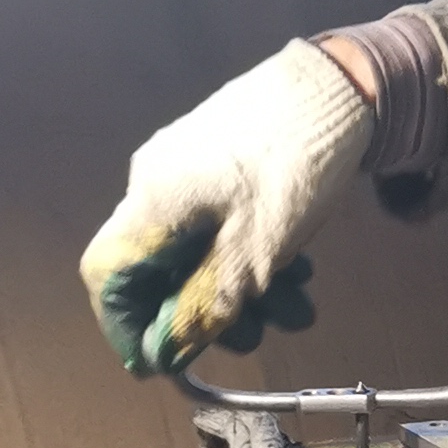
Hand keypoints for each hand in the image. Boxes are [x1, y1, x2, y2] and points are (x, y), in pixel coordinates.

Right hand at [80, 41, 373, 373]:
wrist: (342, 85)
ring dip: (240, 290)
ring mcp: (184, 170)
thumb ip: (204, 307)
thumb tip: (162, 353)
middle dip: (205, 313)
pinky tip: (295, 270)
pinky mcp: (215, 164)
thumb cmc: (295, 166)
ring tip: (295, 308)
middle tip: (255, 337)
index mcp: (153, 201)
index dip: (125, 327)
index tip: (160, 362)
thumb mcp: (256, 254)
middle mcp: (155, 182)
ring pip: (195, 251)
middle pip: (156, 269)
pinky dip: (248, 256)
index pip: (106, 277)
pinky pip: (216, 225)